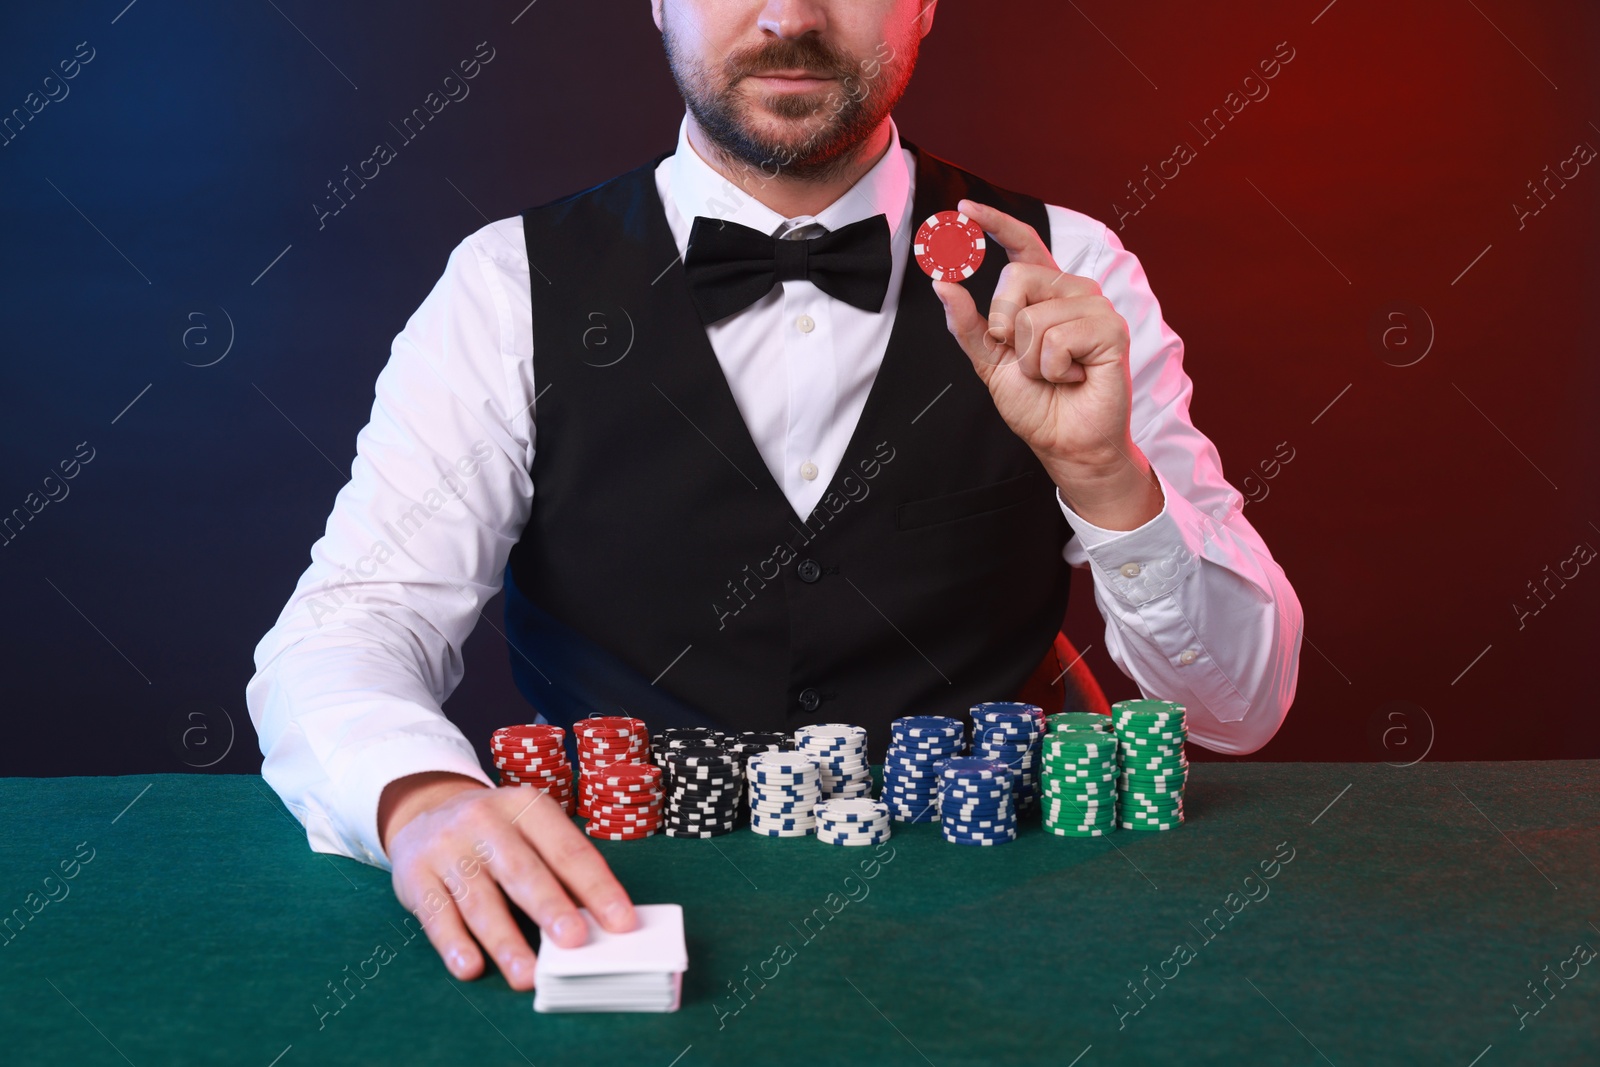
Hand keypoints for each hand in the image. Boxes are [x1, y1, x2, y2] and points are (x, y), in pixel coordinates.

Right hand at [380, 773, 636, 990]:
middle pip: (522, 870)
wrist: (424, 811)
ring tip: (526, 974)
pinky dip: (454, 944)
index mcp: (526, 807)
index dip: (597, 887)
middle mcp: (485, 820)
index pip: (568, 850)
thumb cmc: (495, 833)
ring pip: (480, 899)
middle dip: (550, 907)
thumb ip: (558, 869)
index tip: (622, 922)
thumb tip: (597, 923)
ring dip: (505, 940)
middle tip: (575, 941)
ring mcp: (447, 847)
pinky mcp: (416, 875)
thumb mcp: (527, 831)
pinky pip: (437, 913)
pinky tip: (470, 967)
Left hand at [933, 199, 1161, 529]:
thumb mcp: (989, 362)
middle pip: (1015, 277)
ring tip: (1056, 373)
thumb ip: (968, 325)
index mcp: (1044, 293)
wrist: (1066, 442)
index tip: (964, 208)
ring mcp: (1094, 307)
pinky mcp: (1111, 329)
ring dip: (1031, 359)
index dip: (995, 223)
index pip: (1022, 243)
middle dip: (1005, 327)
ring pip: (1033, 316)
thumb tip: (942, 285)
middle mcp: (1071, 291)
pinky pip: (1057, 338)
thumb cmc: (1037, 403)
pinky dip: (1054, 369)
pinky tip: (1074, 377)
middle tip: (1028, 359)